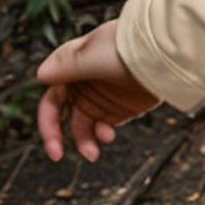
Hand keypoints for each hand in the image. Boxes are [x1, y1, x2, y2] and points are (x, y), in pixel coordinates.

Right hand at [36, 19, 156, 161]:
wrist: (164, 53)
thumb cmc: (127, 49)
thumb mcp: (91, 56)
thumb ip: (65, 66)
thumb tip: (40, 76)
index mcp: (71, 68)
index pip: (52, 97)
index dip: (47, 120)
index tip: (52, 142)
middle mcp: (83, 83)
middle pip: (62, 114)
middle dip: (57, 135)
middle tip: (56, 155)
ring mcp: (102, 95)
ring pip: (83, 124)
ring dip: (84, 140)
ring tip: (92, 154)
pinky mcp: (121, 106)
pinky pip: (105, 125)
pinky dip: (103, 134)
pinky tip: (109, 136)